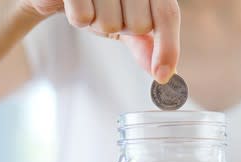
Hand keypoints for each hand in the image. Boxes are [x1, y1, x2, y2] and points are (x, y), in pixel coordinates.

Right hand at [18, 0, 179, 82]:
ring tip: (90, 6)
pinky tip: (71, 4)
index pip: (167, 14)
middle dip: (121, 28)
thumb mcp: (125, 20)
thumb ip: (145, 44)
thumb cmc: (96, 2)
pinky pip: (82, 16)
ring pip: (110, 23)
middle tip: (107, 13)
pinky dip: (77, 17)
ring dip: (96, 23)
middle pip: (138, 24)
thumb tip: (165, 73)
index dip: (168, 47)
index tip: (162, 75)